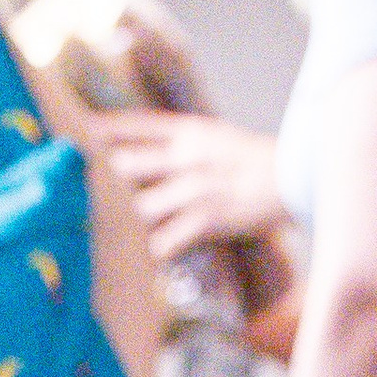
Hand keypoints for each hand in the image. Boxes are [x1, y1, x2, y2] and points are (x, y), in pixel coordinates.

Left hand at [95, 112, 287, 262]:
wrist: (292, 178)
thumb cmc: (256, 161)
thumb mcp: (218, 137)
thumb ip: (185, 142)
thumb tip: (152, 152)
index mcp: (190, 131)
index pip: (139, 125)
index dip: (109, 128)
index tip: (85, 129)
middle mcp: (187, 156)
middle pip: (128, 165)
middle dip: (115, 179)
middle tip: (103, 189)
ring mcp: (194, 188)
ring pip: (142, 207)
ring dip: (140, 219)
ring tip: (141, 225)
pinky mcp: (204, 219)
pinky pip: (164, 241)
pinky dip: (160, 249)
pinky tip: (162, 251)